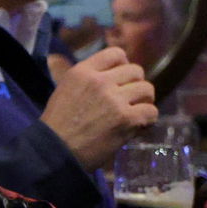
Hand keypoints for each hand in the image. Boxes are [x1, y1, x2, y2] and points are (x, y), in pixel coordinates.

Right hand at [40, 47, 157, 171]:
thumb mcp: (65, 90)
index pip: (116, 54)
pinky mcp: (126, 119)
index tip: (120, 79)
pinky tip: (138, 126)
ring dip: (144, 101)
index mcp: (82, 72)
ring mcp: (114, 100)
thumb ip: (87, 79)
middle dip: (135, 85)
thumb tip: (112, 74)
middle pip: (136, 70)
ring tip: (135, 113)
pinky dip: (147, 120)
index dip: (123, 66)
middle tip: (129, 100)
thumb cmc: (57, 126)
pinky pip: (151, 111)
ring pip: (147, 89)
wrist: (55, 153)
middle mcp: (100, 81)